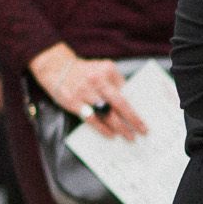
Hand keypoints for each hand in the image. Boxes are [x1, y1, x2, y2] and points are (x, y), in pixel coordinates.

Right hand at [29, 43, 147, 139]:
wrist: (56, 67)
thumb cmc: (86, 72)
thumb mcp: (102, 71)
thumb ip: (115, 85)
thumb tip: (132, 105)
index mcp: (108, 70)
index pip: (127, 91)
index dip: (137, 106)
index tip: (145, 118)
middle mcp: (96, 79)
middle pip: (119, 103)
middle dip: (133, 119)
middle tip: (142, 131)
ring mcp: (84, 91)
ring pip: (106, 113)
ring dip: (119, 127)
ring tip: (129, 136)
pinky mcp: (73, 102)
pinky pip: (91, 119)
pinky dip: (103, 128)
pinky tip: (111, 135)